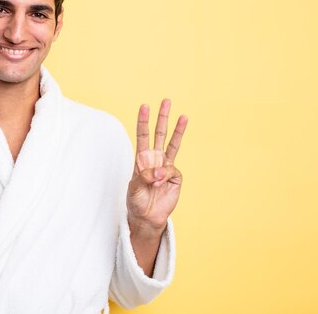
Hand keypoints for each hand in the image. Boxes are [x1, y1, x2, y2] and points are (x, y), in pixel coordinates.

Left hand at [127, 99, 187, 233]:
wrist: (147, 216)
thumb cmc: (136, 200)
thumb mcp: (134, 187)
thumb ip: (144, 176)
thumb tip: (159, 170)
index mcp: (141, 158)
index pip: (142, 135)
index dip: (143, 121)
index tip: (144, 106)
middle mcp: (155, 159)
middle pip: (159, 134)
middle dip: (162, 118)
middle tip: (166, 101)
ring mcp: (166, 166)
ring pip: (173, 144)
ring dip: (177, 130)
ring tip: (183, 116)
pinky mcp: (175, 177)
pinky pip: (172, 170)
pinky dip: (164, 175)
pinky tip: (159, 182)